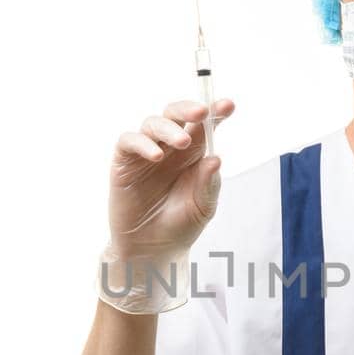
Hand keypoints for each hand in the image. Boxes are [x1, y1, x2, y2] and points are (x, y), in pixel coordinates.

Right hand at [108, 98, 234, 259]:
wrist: (152, 249)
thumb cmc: (180, 225)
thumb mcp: (203, 207)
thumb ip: (209, 183)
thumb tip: (215, 159)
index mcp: (193, 153)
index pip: (204, 126)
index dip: (216, 112)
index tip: (228, 105)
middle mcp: (170, 148)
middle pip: (176, 115)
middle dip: (189, 109)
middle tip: (201, 113)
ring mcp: (146, 152)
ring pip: (153, 123)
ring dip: (168, 128)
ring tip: (182, 142)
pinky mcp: (124, 162)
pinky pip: (129, 141)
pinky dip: (142, 143)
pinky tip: (156, 155)